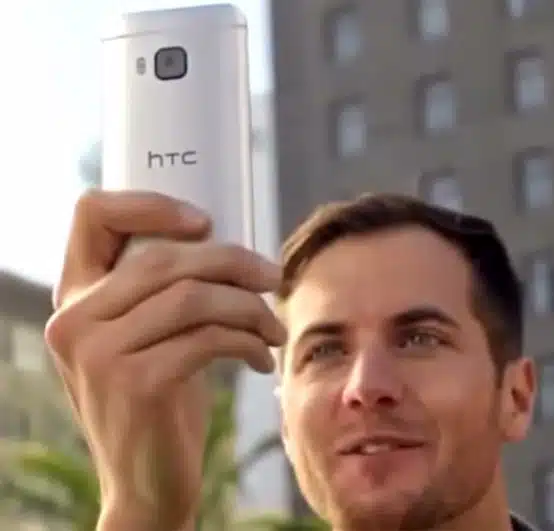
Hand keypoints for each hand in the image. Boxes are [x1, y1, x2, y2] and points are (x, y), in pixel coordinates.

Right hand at [44, 190, 285, 530]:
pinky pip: (210, 337)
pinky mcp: (136, 382)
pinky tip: (262, 359)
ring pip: (195, 296)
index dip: (151, 205)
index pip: (93, 214)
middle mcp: (75, 319)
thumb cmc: (158, 397)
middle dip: (234, 262)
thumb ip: (162, 289)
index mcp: (75, 296)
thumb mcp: (146, 335)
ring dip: (250, 307)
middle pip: (167, 257)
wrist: (146, 480)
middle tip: (273, 278)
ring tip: (274, 327)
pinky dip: (248, 341)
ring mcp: (99, 352)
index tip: (204, 223)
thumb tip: (226, 247)